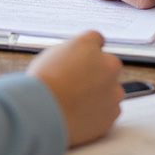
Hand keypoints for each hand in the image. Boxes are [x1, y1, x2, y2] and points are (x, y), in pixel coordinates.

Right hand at [27, 31, 123, 146]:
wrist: (43, 113)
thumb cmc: (41, 84)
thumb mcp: (50, 57)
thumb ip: (70, 56)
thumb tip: (74, 62)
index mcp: (88, 44)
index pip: (96, 40)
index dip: (88, 51)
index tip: (83, 59)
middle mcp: (106, 63)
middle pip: (109, 64)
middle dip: (99, 73)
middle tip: (79, 84)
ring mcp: (113, 89)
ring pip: (113, 90)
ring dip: (101, 94)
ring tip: (78, 103)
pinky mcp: (113, 112)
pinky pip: (110, 110)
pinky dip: (100, 113)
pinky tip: (81, 115)